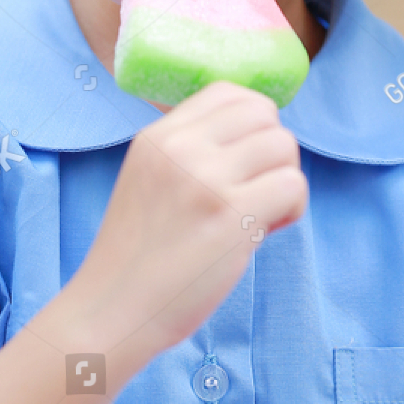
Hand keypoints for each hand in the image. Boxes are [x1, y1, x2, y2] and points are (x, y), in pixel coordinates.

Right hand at [67, 81, 307, 361]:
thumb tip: (255, 137)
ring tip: (259, 215)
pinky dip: (291, 209)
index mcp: (159, 135)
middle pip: (264, 113)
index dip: (253, 123)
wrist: (111, 311)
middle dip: (273, 151)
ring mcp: (206, 179)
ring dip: (284, 180)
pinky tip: (265, 233)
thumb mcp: (148, 179)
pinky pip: (293, 185)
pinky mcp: (231, 215)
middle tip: (254, 191)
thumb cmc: (136, 256)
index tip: (244, 162)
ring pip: (284, 146)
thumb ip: (190, 152)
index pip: (228, 91)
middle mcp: (181, 148)